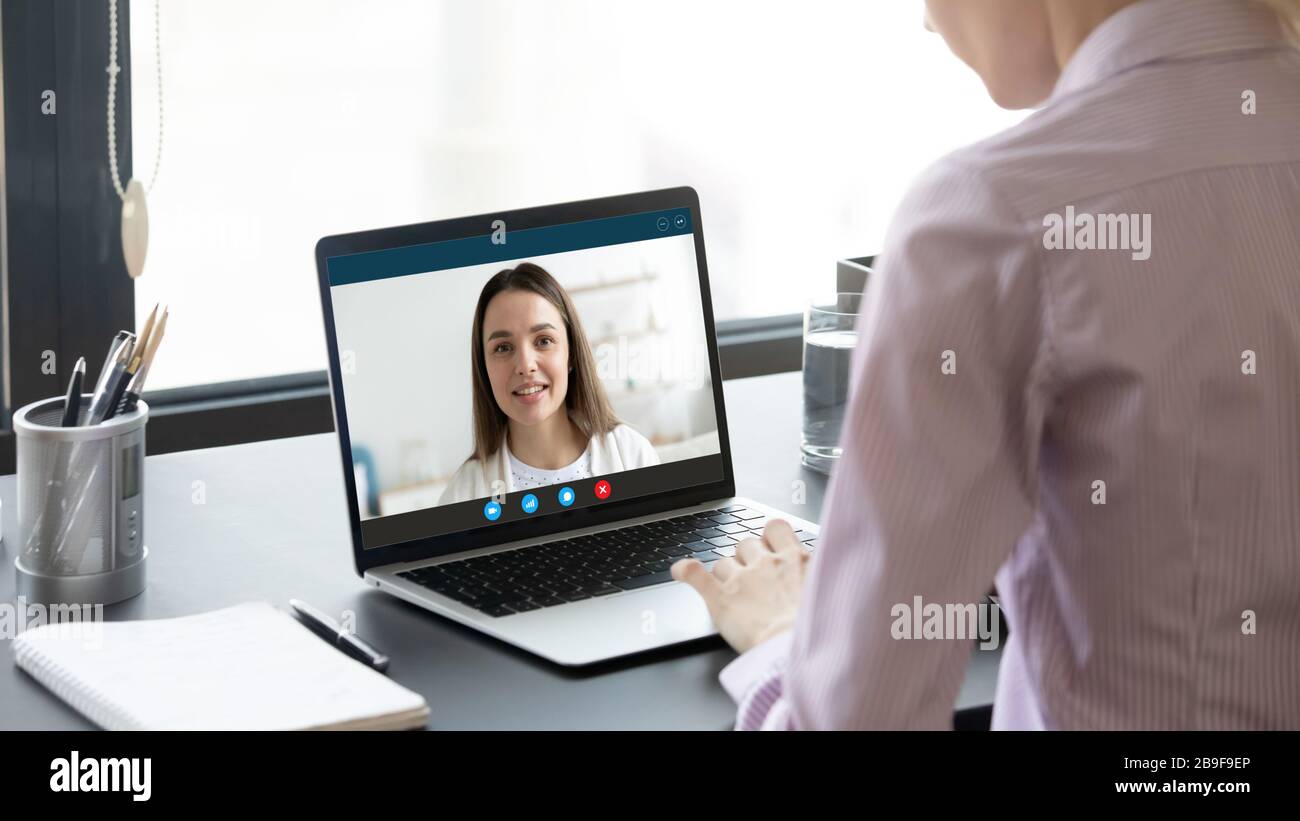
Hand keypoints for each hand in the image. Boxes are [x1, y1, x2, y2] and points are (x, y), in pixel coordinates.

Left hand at [671, 519, 810, 653]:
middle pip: (746, 544)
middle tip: (754, 580)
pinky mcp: (721, 599)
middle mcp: (766, 563)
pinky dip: (685, 571)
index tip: (769, 546)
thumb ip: (819, 577)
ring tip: (734, 593)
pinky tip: (680, 570)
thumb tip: (819, 574)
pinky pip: (695, 574)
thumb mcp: (829, 594)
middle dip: (747, 558)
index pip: (775, 528)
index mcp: (796, 559)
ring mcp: (741, 579)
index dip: (769, 536)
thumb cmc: (815, 630)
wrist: (795, 651)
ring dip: (725, 573)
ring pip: (723, 562)